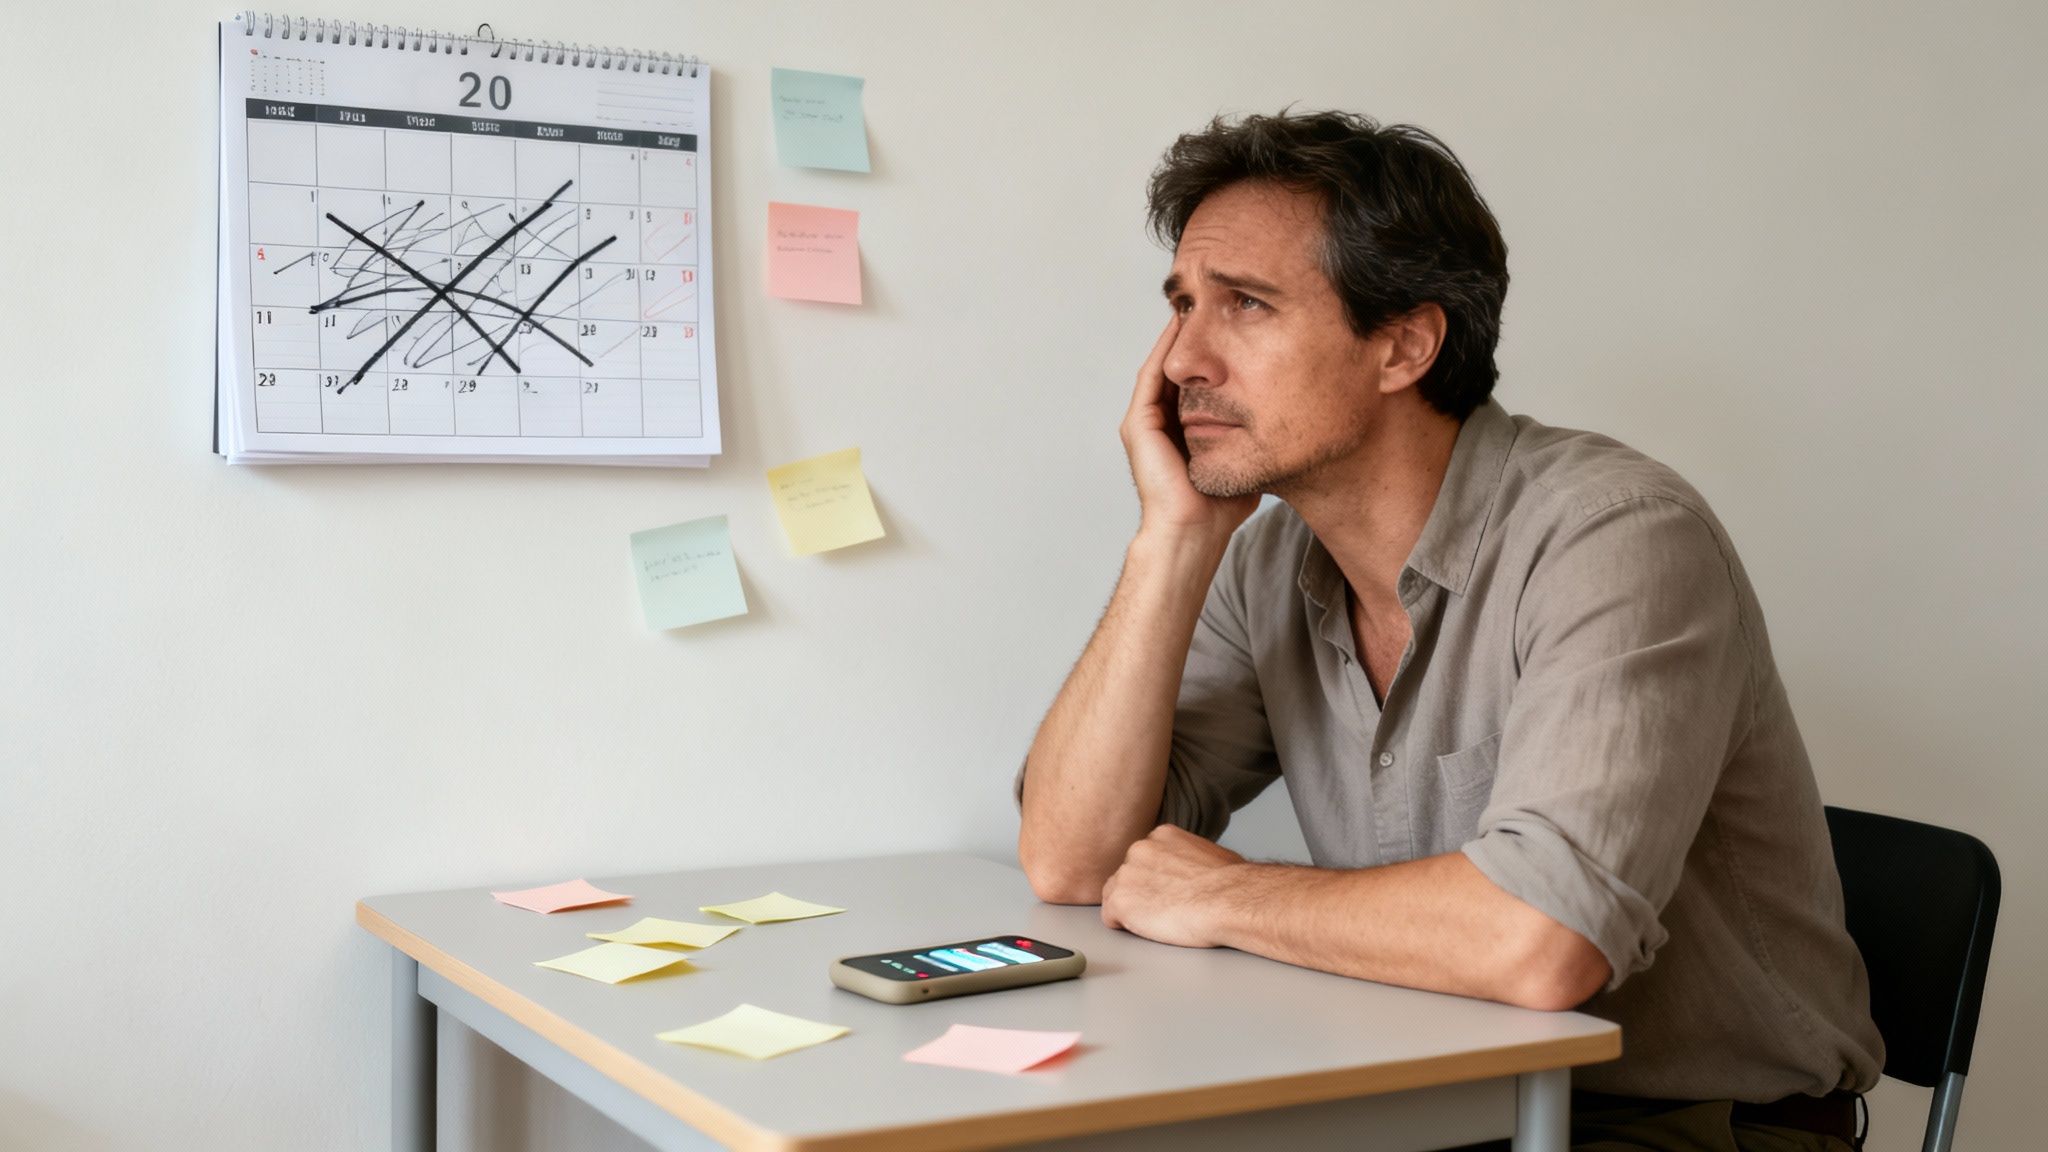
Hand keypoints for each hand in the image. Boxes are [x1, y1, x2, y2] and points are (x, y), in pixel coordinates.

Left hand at [1099, 824, 1249, 947]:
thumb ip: (1185, 858)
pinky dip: (1126, 927)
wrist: (1229, 900)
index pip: (1143, 859)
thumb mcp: (1208, 854)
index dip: (1155, 880)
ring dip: (1132, 910)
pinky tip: (1151, 928)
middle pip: (1127, 876)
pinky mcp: (1120, 901)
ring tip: (1162, 920)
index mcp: (1161, 836)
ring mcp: (1126, 874)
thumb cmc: (1231, 884)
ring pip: (1116, 896)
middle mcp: (1138, 849)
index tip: (1169, 892)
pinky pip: (1111, 918)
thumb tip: (1190, 873)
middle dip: (1141, 893)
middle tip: (1166, 908)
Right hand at [1121, 320, 1259, 543]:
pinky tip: (1179, 327)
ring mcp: (1146, 422)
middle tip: (1208, 304)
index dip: (1210, 353)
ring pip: (1162, 366)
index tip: (1231, 326)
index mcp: (1181, 428)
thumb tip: (1293, 416)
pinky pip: (1152, 376)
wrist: (1196, 531)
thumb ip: (1258, 434)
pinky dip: (1164, 350)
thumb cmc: (1221, 507)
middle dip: (1191, 336)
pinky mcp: (1138, 425)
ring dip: (1175, 336)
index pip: (1194, 380)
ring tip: (1192, 306)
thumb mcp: (1247, 456)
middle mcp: (1160, 422)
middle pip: (1175, 368)